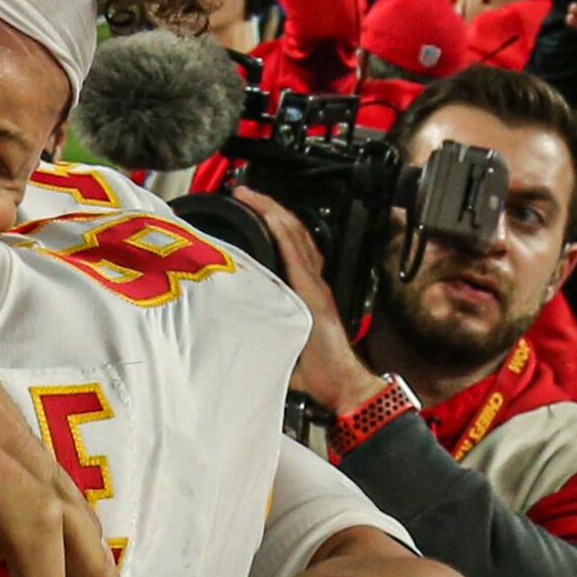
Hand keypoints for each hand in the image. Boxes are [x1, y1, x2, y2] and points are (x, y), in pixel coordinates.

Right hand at [233, 187, 384, 413]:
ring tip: (257, 207)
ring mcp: (317, 285)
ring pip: (302, 239)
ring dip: (280, 218)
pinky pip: (303, 254)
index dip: (267, 213)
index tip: (246, 197)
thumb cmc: (319, 370)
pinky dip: (288, 237)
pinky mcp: (315, 294)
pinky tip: (275, 236)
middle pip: (295, 230)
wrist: (344, 383)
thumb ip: (263, 323)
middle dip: (270, 206)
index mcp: (307, 287)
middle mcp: (314, 281)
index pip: (287, 237)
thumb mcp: (285, 344)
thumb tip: (232, 309)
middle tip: (245, 193)